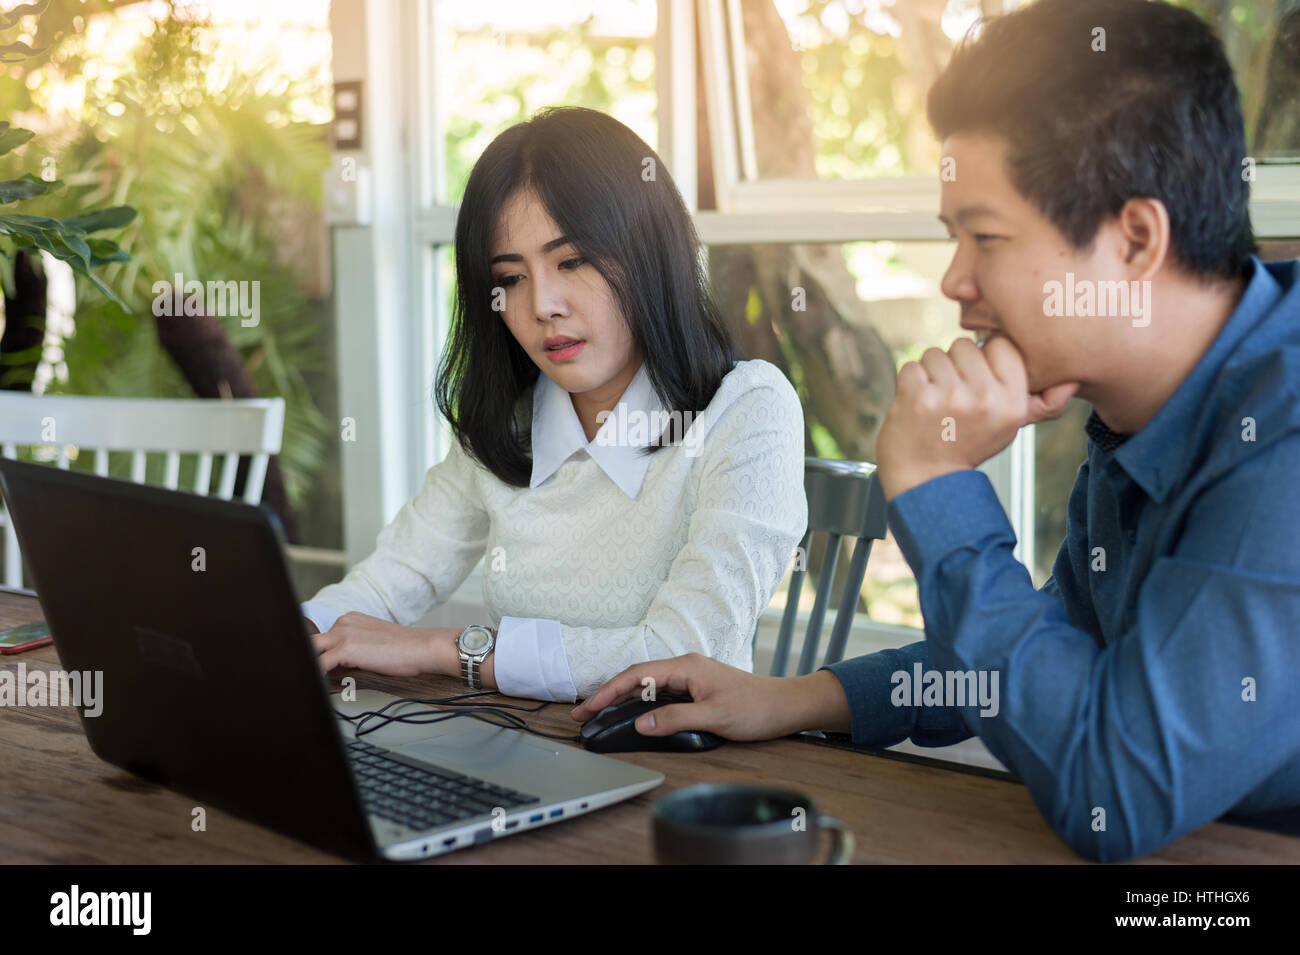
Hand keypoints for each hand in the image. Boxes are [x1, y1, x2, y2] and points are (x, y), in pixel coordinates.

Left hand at [312, 611, 455, 677]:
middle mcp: (343, 622)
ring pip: (311, 653)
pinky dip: (317, 677)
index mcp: (349, 618)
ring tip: (314, 684)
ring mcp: (342, 634)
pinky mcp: (344, 648)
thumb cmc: (405, 649)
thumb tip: (334, 669)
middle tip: (311, 678)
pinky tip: (320, 686)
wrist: (421, 648)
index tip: (320, 670)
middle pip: (312, 644)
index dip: (319, 656)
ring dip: (312, 669)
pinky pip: (319, 665)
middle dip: (310, 661)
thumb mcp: (373, 641)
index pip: (322, 638)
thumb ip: (352, 648)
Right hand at [568, 653, 849, 740]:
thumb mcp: (714, 716)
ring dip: (623, 699)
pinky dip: (641, 704)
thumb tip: (641, 724)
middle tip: (583, 714)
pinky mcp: (696, 689)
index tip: (588, 707)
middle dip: (608, 694)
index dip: (609, 690)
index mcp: (686, 666)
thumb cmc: (756, 707)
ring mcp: (690, 678)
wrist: (786, 706)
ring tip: (599, 715)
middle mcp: (685, 668)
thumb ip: (676, 719)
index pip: (637, 675)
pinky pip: (660, 694)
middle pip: (637, 678)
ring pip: (647, 686)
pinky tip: (632, 715)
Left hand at [875, 336, 1077, 499]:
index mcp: (1012, 402)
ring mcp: (949, 396)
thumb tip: (1073, 381)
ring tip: (935, 402)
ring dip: (931, 373)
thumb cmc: (969, 446)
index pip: (1002, 344)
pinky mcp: (917, 397)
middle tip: (953, 397)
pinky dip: (910, 382)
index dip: (986, 357)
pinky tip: (917, 405)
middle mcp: (984, 398)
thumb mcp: (1010, 427)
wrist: (926, 480)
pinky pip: (912, 366)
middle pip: (965, 345)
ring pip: (937, 353)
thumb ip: (1041, 404)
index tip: (978, 380)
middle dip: (956, 365)